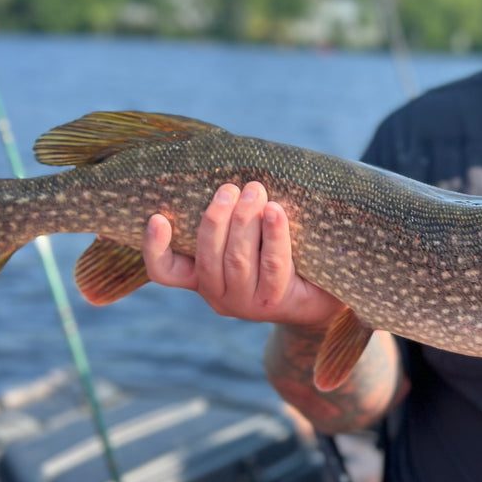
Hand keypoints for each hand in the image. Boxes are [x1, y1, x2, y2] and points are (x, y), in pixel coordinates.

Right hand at [143, 181, 343, 326]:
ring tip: (254, 190)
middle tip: (230, 188)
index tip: (157, 217)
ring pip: (237, 259)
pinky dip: (273, 234)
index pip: (166, 272)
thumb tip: (228, 177)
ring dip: (245, 220)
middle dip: (217, 217)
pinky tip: (276, 211)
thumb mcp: (249, 239)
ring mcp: (247, 304)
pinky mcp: (276, 303)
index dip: (155, 248)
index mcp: (204, 279)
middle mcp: (219, 296)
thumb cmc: (283, 254)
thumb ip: (232, 219)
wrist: (326, 291)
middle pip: (209, 257)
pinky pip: (273, 264)